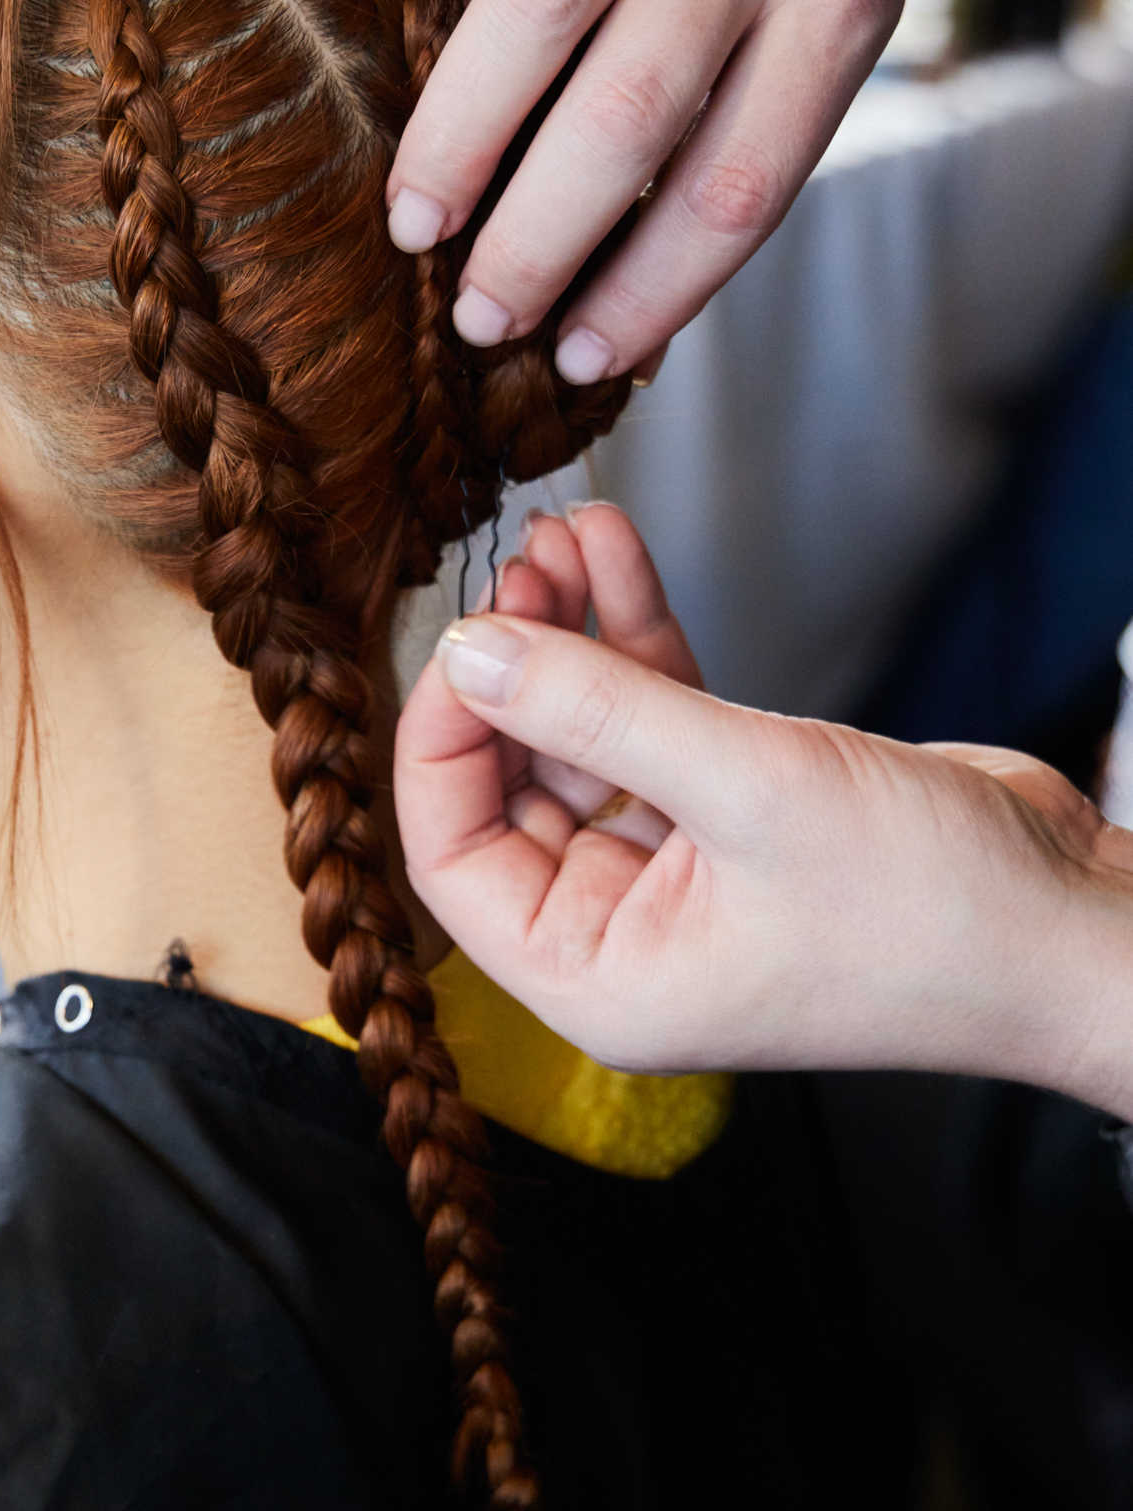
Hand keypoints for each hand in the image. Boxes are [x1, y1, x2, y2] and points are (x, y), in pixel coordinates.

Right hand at [364, 0, 989, 380]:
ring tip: (415, 219)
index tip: (573, 359)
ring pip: (543, 0)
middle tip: (477, 311)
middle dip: (538, 239)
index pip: (734, 188)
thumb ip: (759, 106)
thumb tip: (630, 285)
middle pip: (628, 116)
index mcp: (836, 5)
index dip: (647, 294)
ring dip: (464, 127)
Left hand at [395, 506, 1132, 1116]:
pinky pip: (655, 716)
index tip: (464, 635)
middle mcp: (622, 930)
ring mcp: (679, 867)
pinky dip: (636, 637)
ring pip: (584, 736)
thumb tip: (471, 649)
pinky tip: (611, 551)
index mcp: (597, 975)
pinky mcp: (738, 807)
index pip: (452, 857)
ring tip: (558, 534)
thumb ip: (599, 711)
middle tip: (514, 568)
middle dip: (510, 668)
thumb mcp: (749, 788)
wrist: (1077, 928)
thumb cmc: (933, 911)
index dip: (441, 738)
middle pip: (510, 784)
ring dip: (570, 635)